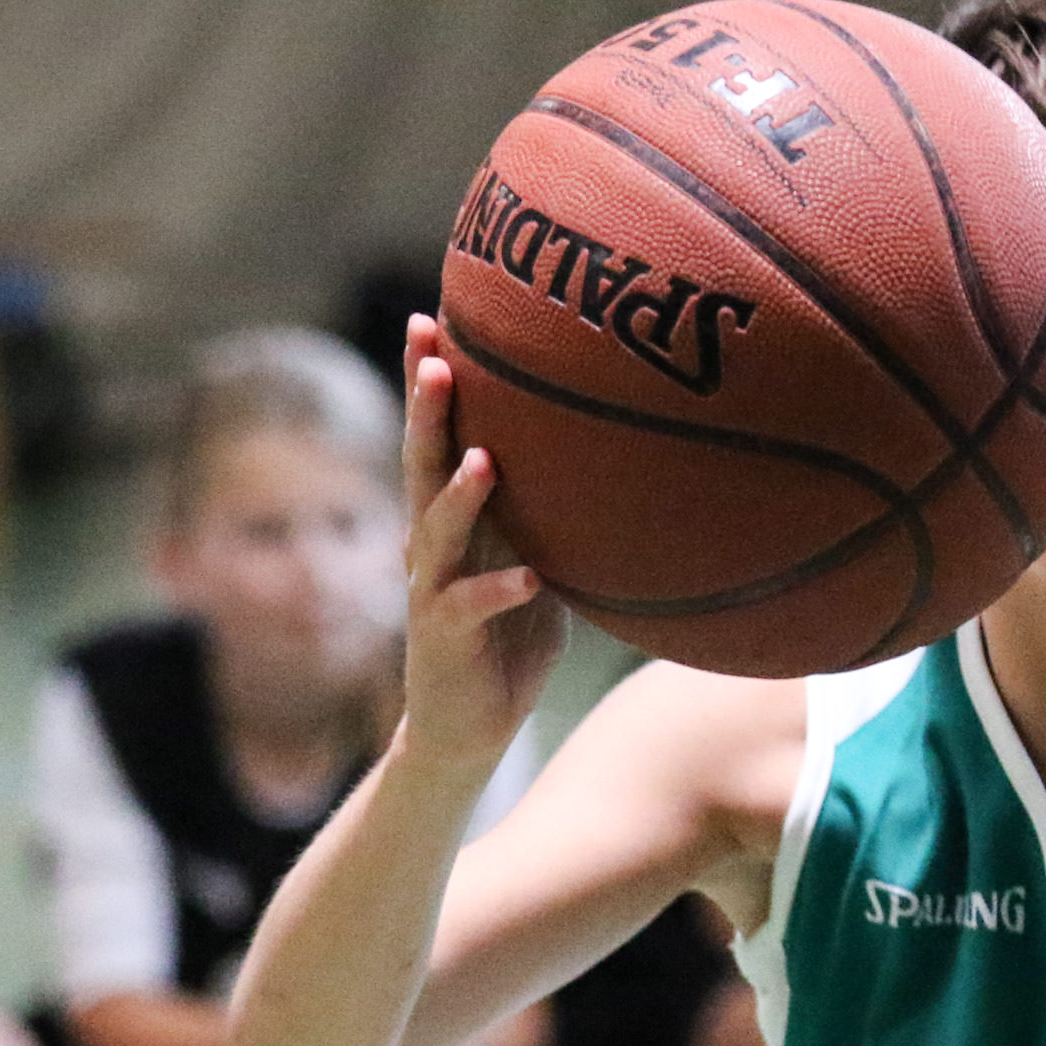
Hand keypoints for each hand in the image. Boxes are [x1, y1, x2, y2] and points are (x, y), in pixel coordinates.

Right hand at [395, 316, 566, 772]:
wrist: (466, 729)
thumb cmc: (508, 640)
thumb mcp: (541, 562)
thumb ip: (556, 514)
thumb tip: (624, 459)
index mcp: (452, 519)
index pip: (438, 436)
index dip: (431, 380)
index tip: (435, 317)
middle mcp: (431, 545)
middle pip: (421, 463)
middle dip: (425, 409)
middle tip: (432, 354)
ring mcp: (431, 591)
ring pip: (434, 531)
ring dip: (456, 494)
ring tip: (479, 456)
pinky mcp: (444, 639)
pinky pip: (471, 609)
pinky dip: (500, 591)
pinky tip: (528, 578)